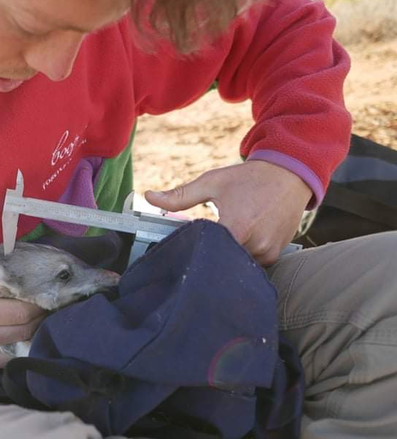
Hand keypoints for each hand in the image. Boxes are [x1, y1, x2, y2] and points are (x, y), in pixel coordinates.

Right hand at [0, 261, 45, 374]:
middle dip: (38, 319)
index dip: (36, 305)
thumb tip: (7, 267)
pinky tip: (14, 339)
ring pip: (17, 349)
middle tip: (43, 310)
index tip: (43, 298)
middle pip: (23, 330)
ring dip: (29, 336)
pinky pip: (2, 361)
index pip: (19, 310)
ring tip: (33, 324)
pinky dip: (12, 350)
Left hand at [145, 160, 312, 264]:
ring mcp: (268, 252)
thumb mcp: (211, 182)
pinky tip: (238, 240)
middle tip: (200, 243)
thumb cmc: (248, 178)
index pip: (206, 252)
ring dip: (225, 255)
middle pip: (220, 260)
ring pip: (235, 263)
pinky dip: (241, 254)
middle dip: (208, 254)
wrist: (289, 175)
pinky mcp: (276, 254)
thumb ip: (180, 195)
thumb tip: (149, 197)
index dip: (192, 250)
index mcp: (237, 226)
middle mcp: (255, 244)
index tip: (184, 246)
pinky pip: (251, 263)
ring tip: (224, 237)